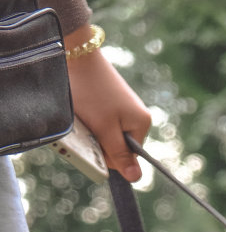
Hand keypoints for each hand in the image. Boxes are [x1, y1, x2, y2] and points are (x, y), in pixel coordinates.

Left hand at [64, 29, 150, 180]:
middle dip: (102, 141)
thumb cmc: (91, 93)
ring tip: (86, 113)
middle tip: (88, 125)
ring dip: (96, 130)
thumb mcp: (104, 129)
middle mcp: (139, 116)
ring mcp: (127, 107)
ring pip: (111, 133)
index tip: (94, 139)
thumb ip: (119, 155)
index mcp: (142, 124)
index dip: (108, 155)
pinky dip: (94, 119)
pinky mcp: (115, 100)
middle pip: (120, 146)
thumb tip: (136, 178)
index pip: (127, 158)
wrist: (77, 53)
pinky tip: (86, 106)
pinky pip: (106, 120)